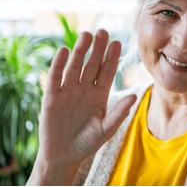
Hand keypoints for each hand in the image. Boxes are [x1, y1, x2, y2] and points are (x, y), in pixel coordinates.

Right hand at [28, 29, 135, 184]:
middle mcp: (85, 88)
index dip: (112, 57)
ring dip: (80, 51)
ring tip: (86, 35)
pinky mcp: (52, 97)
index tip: (118, 42)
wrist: (65, 156)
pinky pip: (56, 78)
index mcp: (100, 94)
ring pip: (75, 67)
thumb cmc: (88, 142)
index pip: (107, 72)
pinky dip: (59, 65)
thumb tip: (134, 95)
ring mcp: (68, 91)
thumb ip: (119, 113)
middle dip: (97, 49)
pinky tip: (64, 51)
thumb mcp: (106, 129)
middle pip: (92, 64)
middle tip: (103, 31)